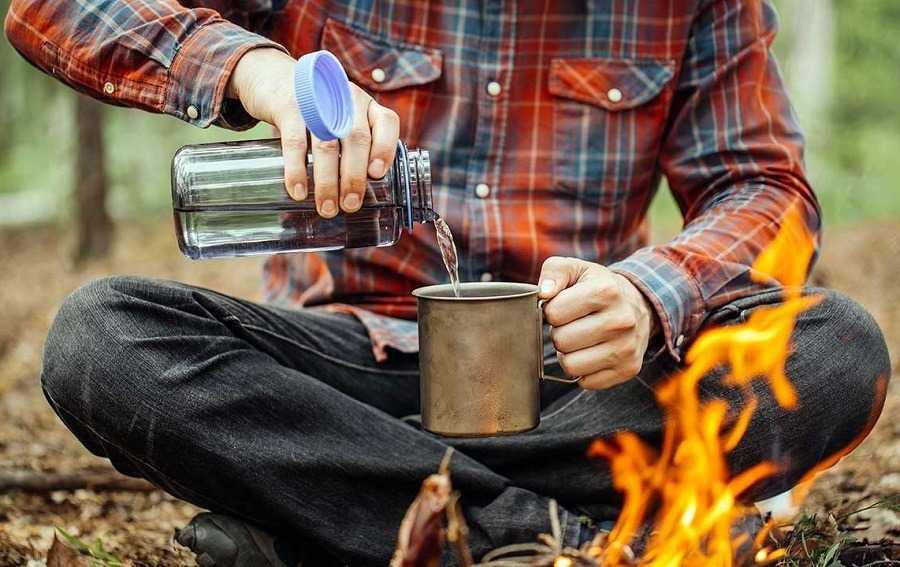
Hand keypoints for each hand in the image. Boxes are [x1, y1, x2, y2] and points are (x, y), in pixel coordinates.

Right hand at [225, 48, 399, 217]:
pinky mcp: (289, 107)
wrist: (273, 78)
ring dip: (328, 181)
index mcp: (364, 105)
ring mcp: (317, 101)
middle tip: (350, 205)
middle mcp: (345, 98)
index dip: (385, 149)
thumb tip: (359, 194)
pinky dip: (297, 170)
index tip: (377, 175)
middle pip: (356, 139)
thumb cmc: (315, 110)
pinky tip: (299, 191)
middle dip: (354, 177)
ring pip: (327, 145)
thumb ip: (353, 146)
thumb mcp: (340, 118)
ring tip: (327, 208)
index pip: (386, 122)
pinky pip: (295, 142)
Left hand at [538, 257, 656, 389]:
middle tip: (571, 325)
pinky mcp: (629, 369)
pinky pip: (586, 382)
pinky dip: (583, 370)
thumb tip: (543, 293)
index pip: (554, 313)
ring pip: (571, 366)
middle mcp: (621, 320)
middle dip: (559, 334)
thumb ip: (554, 272)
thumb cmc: (597, 287)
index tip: (562, 308)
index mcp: (606, 291)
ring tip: (579, 340)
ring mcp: (627, 347)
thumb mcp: (576, 269)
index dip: (551, 312)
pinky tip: (592, 353)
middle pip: (561, 342)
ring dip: (568, 355)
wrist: (638, 305)